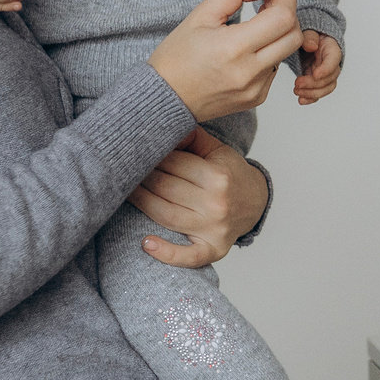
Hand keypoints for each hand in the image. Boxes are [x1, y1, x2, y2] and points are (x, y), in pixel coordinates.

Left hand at [136, 127, 270, 268]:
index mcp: (219, 175)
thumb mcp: (217, 150)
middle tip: (123, 169)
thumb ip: (191, 138)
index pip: (174, 164)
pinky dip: (167, 254)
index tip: (135, 151)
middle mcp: (217, 203)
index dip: (151, 156)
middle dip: (141, 176)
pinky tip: (147, 244)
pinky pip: (189, 256)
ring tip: (123, 192)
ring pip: (166, 215)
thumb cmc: (230, 174)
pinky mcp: (213, 250)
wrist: (256, 202)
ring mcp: (214, 229)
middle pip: (166, 188)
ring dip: (140, 202)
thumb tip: (161, 123)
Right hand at [147, 0, 303, 120]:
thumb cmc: (177, 57)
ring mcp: (255, 88)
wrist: (165, 98)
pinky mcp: (257, 98)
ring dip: (278, 33)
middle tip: (269, 2)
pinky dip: (269, 53)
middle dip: (288, 13)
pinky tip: (248, 49)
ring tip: (257, 25)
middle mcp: (249, 72)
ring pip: (286, 52)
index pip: (282, 18)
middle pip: (294, 36)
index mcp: (233, 48)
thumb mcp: (201, 14)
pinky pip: (275, 69)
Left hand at [294, 33, 342, 104]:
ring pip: (326, 89)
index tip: (315, 74)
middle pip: (330, 79)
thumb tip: (312, 45)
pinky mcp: (318, 82)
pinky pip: (318, 93)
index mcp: (332, 50)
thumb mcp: (310, 32)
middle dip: (314, 84)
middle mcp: (332, 65)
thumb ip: (310, 37)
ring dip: (312, 93)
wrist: (309, 42)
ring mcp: (326, 75)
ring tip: (296, 91)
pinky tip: (301, 100)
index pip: (334, 61)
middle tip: (298, 83)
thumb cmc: (311, 36)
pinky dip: (310, 99)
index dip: (326, 69)